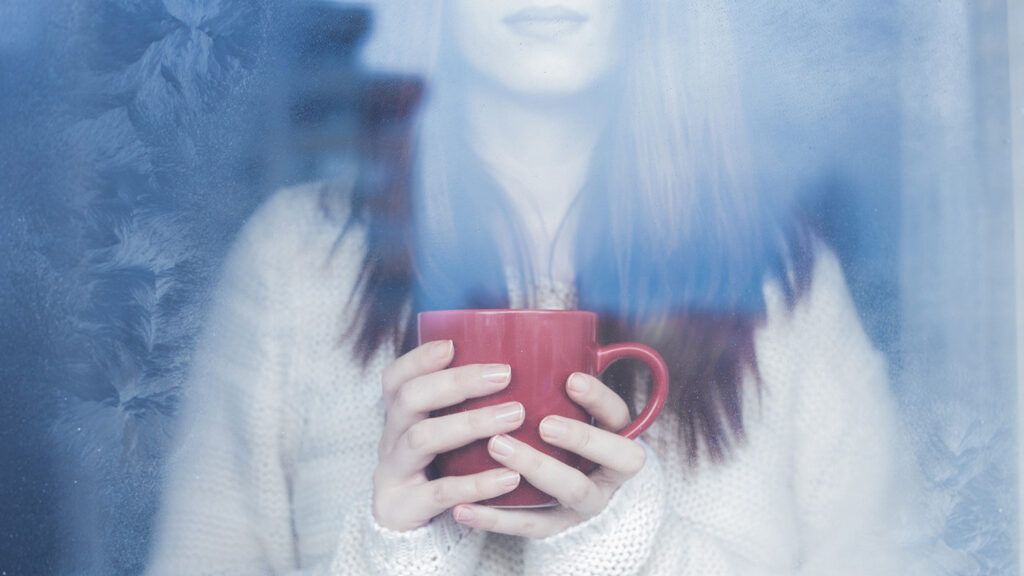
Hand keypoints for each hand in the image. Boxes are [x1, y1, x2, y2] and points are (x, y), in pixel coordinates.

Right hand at [372, 340, 525, 531]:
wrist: (409, 538)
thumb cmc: (440, 473)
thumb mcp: (443, 438)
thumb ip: (464, 409)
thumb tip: (519, 367)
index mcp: (399, 418)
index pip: (396, 378)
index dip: (419, 359)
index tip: (452, 345)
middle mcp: (391, 439)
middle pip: (410, 399)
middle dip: (456, 383)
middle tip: (504, 374)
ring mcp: (394, 473)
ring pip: (422, 439)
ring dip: (470, 423)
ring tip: (515, 415)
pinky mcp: (405, 507)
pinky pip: (441, 492)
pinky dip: (477, 483)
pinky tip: (510, 477)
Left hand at [450, 372, 645, 537]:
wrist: (566, 502)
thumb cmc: (560, 441)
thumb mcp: (569, 412)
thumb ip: (554, 383)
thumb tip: (522, 329)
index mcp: (614, 438)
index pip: (620, 417)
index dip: (601, 399)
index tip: (571, 379)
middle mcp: (607, 473)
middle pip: (613, 458)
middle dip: (581, 438)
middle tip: (543, 423)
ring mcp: (583, 504)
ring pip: (572, 490)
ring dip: (536, 468)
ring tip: (497, 447)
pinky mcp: (555, 528)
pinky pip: (528, 526)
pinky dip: (494, 519)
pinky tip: (462, 508)